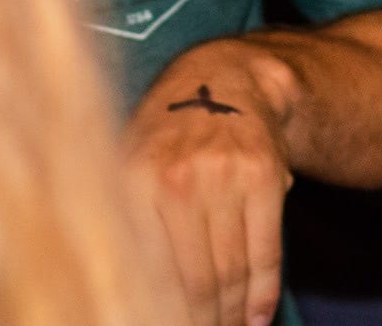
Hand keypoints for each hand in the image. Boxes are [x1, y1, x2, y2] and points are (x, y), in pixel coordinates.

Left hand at [124, 45, 297, 325]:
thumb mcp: (127, 164)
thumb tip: (115, 291)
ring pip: (233, 271)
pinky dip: (263, 294)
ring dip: (231, 315)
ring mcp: (226, 176)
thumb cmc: (166, 138)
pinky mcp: (265, 177)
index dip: (159, 313)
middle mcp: (179, 178)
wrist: (225, 80)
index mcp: (134, 181)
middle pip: (197, 280)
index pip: (148, 272)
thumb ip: (121, 223)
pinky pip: (266, 251)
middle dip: (201, 321)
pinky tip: (255, 317)